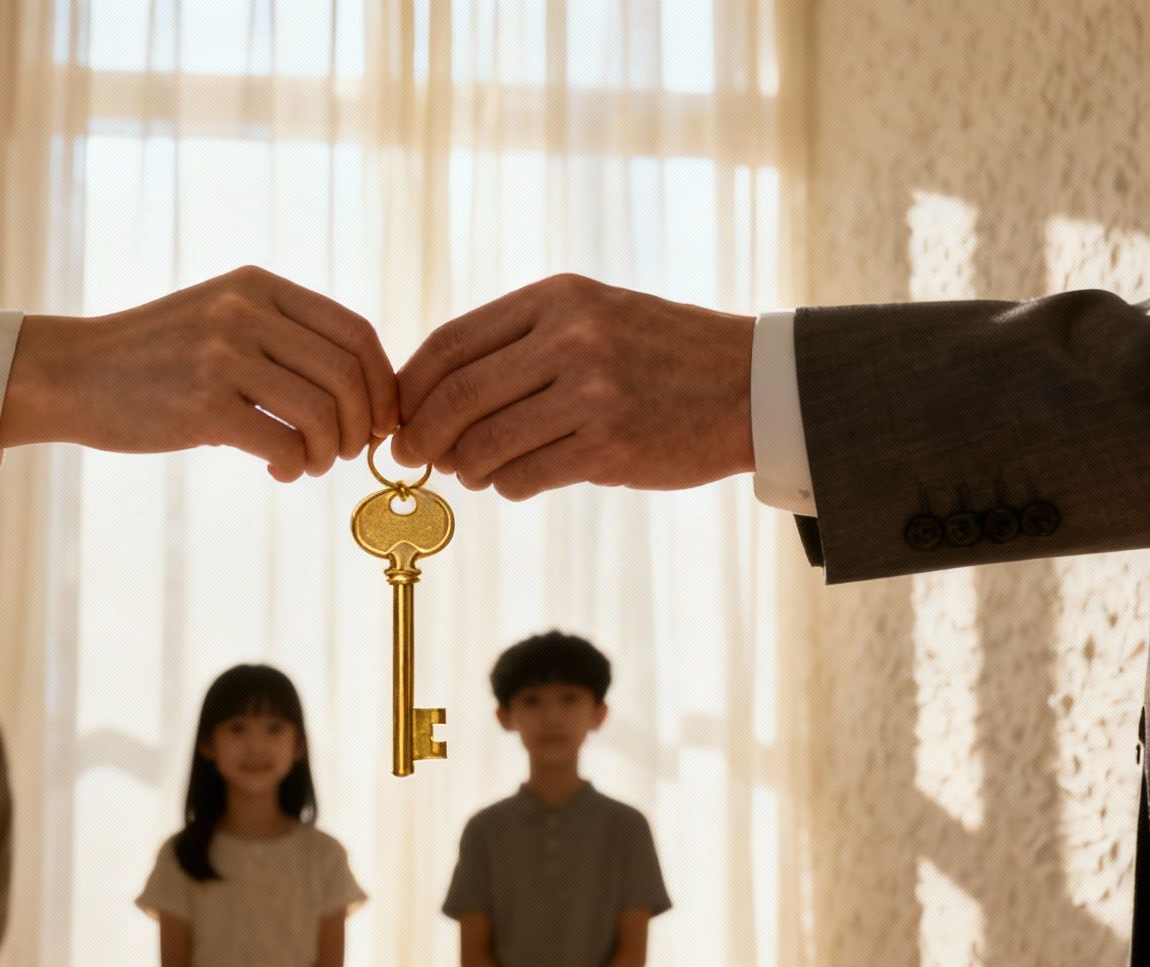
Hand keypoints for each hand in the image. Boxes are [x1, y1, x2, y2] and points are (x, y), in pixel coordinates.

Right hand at [0, 266, 397, 480]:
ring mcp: (223, 357)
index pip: (354, 332)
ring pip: (324, 413)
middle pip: (349, 374)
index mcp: (258, 286)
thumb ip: (282, 337)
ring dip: (330, 452)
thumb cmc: (154, 358)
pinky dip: (296, 467)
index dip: (382, 383)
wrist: (71, 374)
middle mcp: (245, 312)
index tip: (379, 419)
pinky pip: (285, 445)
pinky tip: (279, 470)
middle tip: (347, 451)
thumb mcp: (220, 318)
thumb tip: (364, 392)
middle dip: (362, 425)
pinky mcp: (203, 406)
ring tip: (309, 464)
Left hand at [392, 273, 755, 499]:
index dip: (411, 387)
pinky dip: (508, 485)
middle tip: (412, 457)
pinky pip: (525, 478)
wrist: (751, 385)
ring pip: (486, 445)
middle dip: (422, 435)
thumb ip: (518, 344)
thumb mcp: (592, 316)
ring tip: (470, 471)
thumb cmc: (659, 353)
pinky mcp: (610, 447)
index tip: (397, 414)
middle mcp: (572, 338)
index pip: (451, 343)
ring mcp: (591, 394)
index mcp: (558, 298)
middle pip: (457, 397)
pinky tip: (516, 480)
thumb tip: (430, 397)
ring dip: (465, 467)